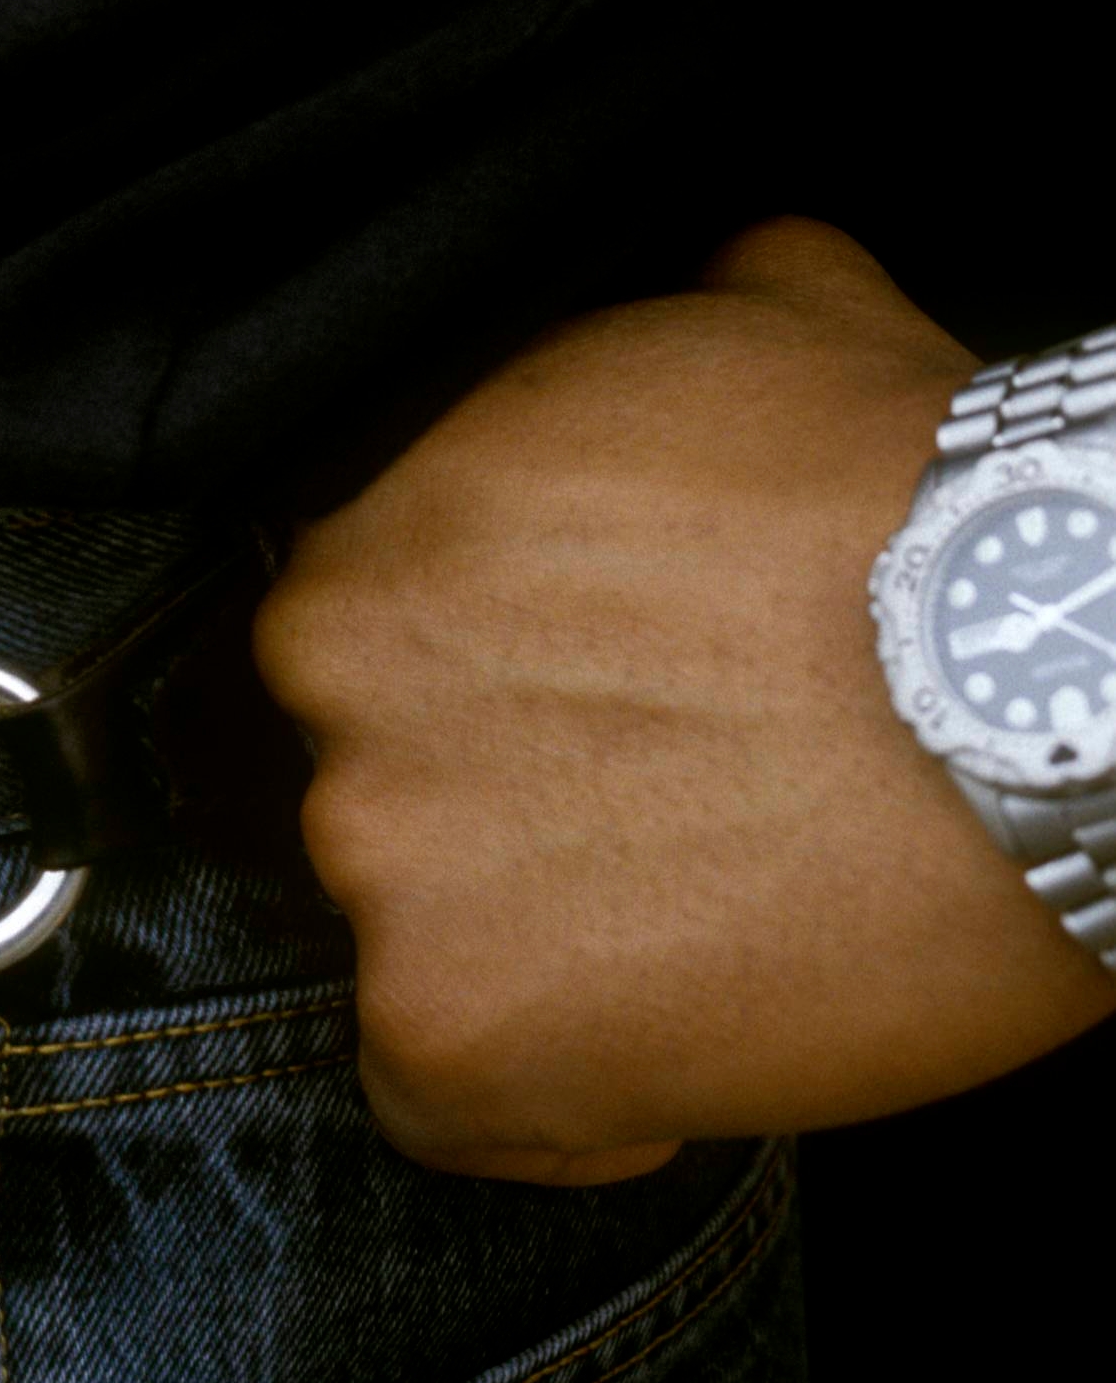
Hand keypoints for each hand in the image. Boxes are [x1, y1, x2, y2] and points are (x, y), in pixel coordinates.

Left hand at [256, 219, 1114, 1183]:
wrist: (1050, 685)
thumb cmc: (914, 502)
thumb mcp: (776, 314)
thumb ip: (688, 312)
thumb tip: (735, 270)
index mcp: (364, 548)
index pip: (368, 660)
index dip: (489, 701)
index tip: (597, 725)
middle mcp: (337, 699)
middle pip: (384, 794)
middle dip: (504, 818)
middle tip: (664, 831)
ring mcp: (385, 867)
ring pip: (418, 944)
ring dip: (537, 955)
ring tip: (700, 939)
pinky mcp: (460, 1026)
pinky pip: (446, 1108)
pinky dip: (545, 1112)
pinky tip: (655, 1077)